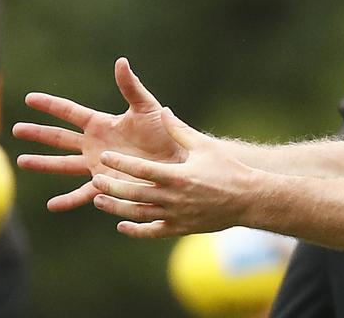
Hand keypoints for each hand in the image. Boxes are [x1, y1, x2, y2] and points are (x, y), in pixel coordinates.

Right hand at [14, 58, 186, 211]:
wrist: (177, 161)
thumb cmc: (165, 132)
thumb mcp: (146, 107)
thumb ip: (131, 87)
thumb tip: (121, 61)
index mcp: (101, 124)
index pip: (69, 112)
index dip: (50, 105)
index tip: (29, 98)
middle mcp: (95, 144)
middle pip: (59, 137)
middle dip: (38, 133)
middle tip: (15, 129)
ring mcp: (98, 165)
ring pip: (63, 165)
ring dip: (43, 163)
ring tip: (22, 161)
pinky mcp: (106, 184)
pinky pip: (83, 193)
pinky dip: (68, 201)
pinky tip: (52, 206)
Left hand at [90, 108, 256, 238]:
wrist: (248, 199)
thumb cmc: (228, 169)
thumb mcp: (204, 146)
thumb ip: (179, 130)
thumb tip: (163, 110)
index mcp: (178, 175)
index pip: (141, 169)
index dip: (121, 163)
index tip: (104, 157)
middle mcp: (174, 197)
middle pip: (134, 194)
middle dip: (112, 187)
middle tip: (95, 180)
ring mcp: (177, 215)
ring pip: (139, 214)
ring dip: (116, 209)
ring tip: (98, 201)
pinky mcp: (181, 228)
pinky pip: (153, 232)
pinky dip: (136, 231)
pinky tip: (121, 225)